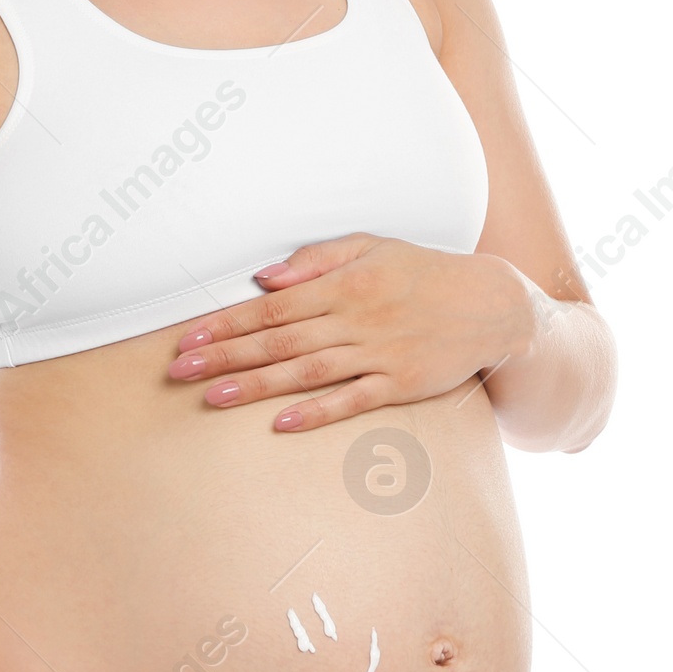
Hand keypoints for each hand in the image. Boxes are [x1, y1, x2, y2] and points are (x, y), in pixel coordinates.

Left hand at [166, 232, 534, 432]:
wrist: (492, 305)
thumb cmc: (424, 274)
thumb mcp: (372, 248)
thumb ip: (316, 260)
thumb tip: (264, 276)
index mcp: (344, 284)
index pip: (272, 307)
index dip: (226, 323)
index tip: (188, 338)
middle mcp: (356, 318)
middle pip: (279, 341)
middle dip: (225, 355)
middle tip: (180, 371)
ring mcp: (378, 354)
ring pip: (306, 371)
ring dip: (257, 385)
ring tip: (213, 396)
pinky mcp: (401, 384)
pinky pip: (352, 400)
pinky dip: (316, 412)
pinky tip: (282, 423)